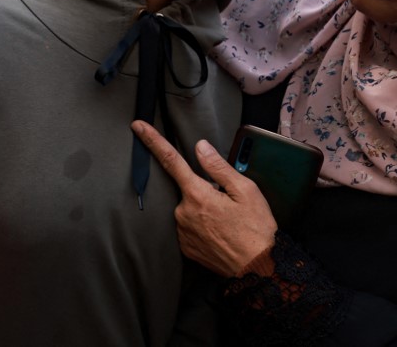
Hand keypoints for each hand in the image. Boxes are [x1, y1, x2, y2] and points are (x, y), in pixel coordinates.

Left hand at [132, 120, 277, 276]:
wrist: (258, 269)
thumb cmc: (256, 229)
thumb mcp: (246, 190)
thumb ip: (218, 167)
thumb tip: (200, 147)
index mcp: (198, 195)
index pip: (170, 160)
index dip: (152, 141)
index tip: (137, 126)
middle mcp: (183, 213)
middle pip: (188, 188)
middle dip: (205, 190)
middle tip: (229, 205)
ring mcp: (182, 232)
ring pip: (189, 208)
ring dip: (204, 209)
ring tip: (229, 222)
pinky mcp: (186, 248)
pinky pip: (189, 226)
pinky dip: (203, 224)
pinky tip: (221, 232)